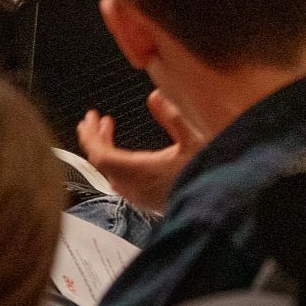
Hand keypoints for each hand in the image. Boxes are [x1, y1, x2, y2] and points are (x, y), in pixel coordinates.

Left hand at [77, 89, 203, 213]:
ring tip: (107, 128)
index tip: (88, 118)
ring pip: (109, 170)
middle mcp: (133, 186)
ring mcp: (137, 196)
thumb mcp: (193, 142)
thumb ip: (173, 118)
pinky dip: (115, 161)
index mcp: (139, 171)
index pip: (100, 155)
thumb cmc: (207, 176)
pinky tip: (124, 152)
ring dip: (105, 148)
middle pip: (101, 161)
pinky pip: (119, 179)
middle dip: (95, 137)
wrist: (217, 209)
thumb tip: (155, 96)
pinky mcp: (144, 200)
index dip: (90, 136)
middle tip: (94, 119)